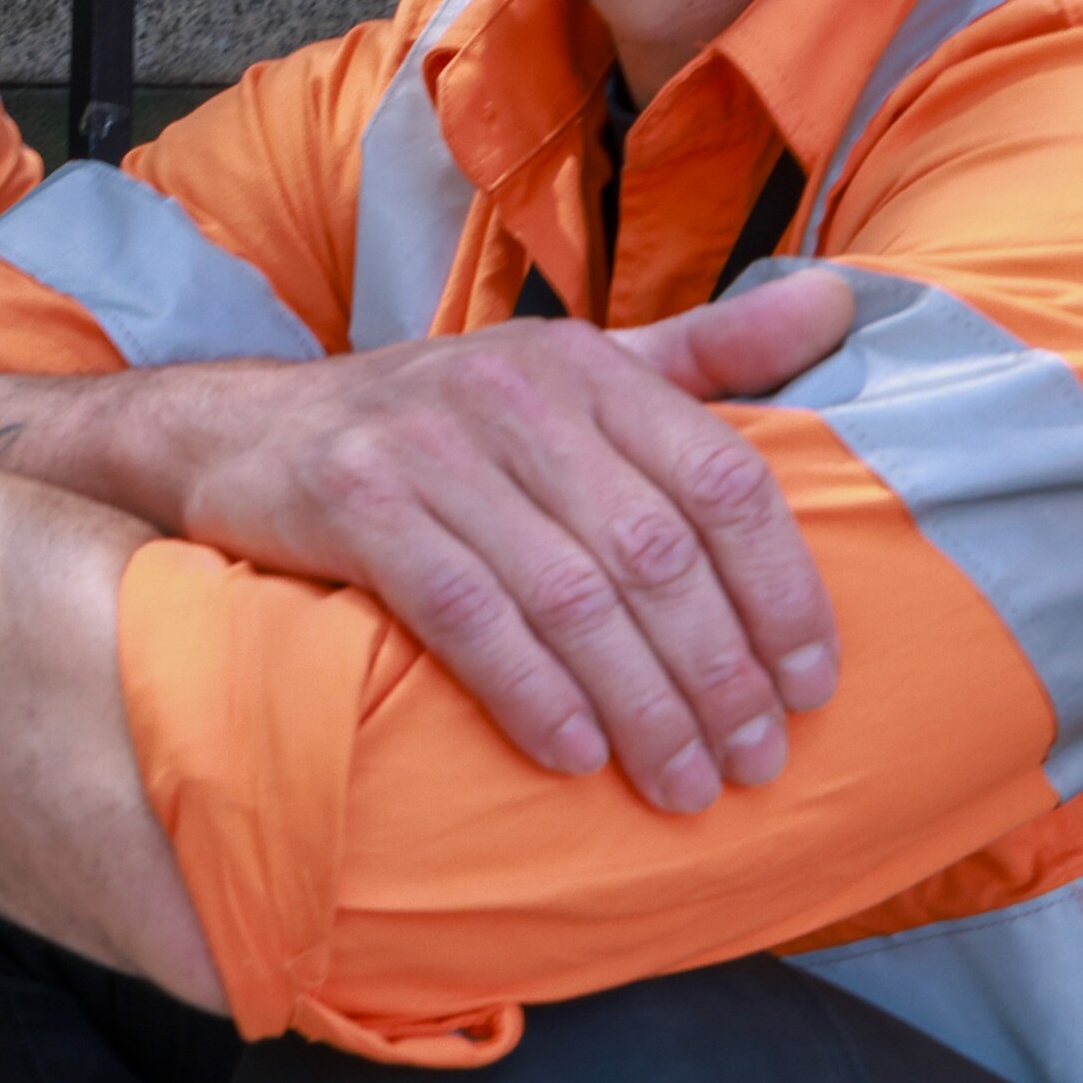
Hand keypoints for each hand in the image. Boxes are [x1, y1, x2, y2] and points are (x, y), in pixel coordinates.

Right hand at [175, 267, 855, 814]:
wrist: (241, 432)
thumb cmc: (435, 424)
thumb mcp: (570, 374)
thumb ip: (706, 353)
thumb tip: (841, 299)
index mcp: (588, 364)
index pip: (722, 480)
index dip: (782, 592)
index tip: (813, 690)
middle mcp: (515, 390)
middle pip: (656, 552)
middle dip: (718, 674)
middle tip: (754, 764)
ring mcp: (428, 444)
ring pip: (571, 595)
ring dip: (641, 705)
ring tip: (682, 783)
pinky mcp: (354, 501)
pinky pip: (466, 613)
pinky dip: (530, 692)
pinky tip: (574, 754)